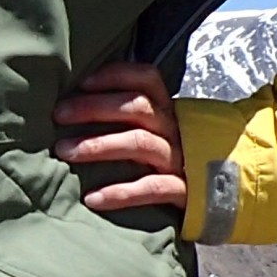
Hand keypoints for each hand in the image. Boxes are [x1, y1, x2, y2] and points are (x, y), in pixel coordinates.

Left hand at [51, 61, 188, 214]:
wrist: (219, 200)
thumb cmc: (167, 161)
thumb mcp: (153, 132)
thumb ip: (125, 116)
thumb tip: (70, 103)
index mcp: (166, 110)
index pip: (146, 79)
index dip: (114, 76)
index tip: (80, 83)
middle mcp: (175, 129)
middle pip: (137, 107)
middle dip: (94, 107)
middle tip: (58, 116)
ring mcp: (181, 159)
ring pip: (140, 143)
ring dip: (98, 145)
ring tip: (64, 152)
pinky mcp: (185, 191)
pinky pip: (152, 188)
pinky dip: (120, 193)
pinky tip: (92, 199)